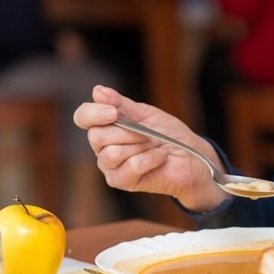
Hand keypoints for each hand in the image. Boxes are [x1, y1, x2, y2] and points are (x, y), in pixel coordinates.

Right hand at [73, 85, 229, 210]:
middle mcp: (103, 147)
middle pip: (96, 136)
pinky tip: (159, 157)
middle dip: (127, 131)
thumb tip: (97, 91)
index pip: (83, 117)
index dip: (93, 113)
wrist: (191, 157)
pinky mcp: (122, 182)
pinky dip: (150, 158)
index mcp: (106, 127)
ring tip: (154, 145)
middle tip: (147, 133)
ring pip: (111, 153)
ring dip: (139, 145)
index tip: (114, 111)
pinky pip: (130, 166)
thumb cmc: (168, 135)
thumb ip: (121, 104)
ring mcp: (111, 167)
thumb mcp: (145, 113)